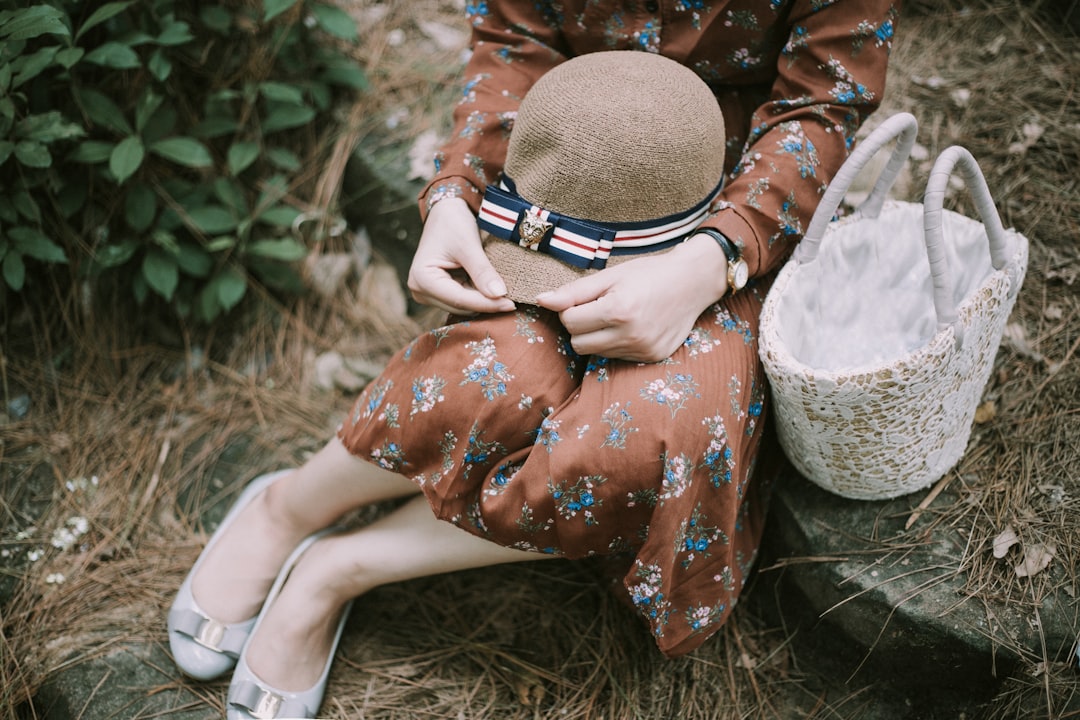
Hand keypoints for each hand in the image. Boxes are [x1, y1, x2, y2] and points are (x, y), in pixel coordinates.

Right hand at [407, 198, 515, 314]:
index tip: (510, 304)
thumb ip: (482, 271)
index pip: (459, 299)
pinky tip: (492, 291)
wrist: (445, 213)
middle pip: (460, 306)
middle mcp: (420, 290)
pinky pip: (462, 301)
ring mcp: (428, 293)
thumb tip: (500, 295)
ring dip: (483, 302)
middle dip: (485, 304)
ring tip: (504, 296)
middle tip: (512, 301)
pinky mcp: (438, 293)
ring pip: (462, 307)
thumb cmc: (453, 223)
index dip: (486, 304)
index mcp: (422, 278)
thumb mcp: (468, 245)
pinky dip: (478, 297)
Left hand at [534, 234, 730, 361]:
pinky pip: (617, 357)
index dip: (572, 309)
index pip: (570, 322)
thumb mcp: (610, 276)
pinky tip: (632, 327)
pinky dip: (617, 343)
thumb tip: (541, 301)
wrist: (693, 282)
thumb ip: (574, 292)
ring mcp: (643, 350)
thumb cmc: (649, 273)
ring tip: (617, 316)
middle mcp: (631, 335)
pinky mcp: (652, 358)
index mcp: (618, 310)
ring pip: (596, 353)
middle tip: (599, 308)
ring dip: (598, 336)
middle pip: (578, 344)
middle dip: (581, 327)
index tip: (589, 298)